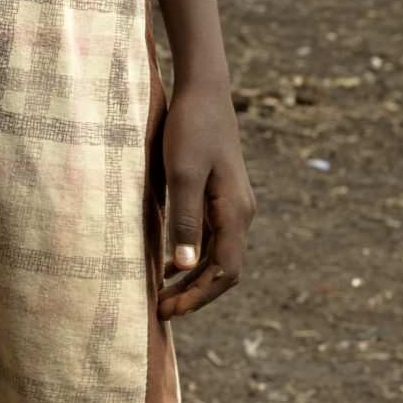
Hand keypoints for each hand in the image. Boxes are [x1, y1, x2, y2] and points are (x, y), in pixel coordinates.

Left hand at [157, 84, 253, 321]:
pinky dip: (193, 256)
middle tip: (161, 311)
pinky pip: (212, 237)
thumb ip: (184, 219)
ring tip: (163, 294)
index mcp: (235, 213)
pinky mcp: (220, 194)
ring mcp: (232, 204)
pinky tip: (169, 261)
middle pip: (224, 270)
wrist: (203, 91)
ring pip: (218, 255)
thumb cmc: (190, 128)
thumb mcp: (181, 174)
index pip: (225, 272)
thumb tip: (186, 267)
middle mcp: (241, 213)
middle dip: (195, 294)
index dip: (199, 296)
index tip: (170, 311)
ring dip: (193, 278)